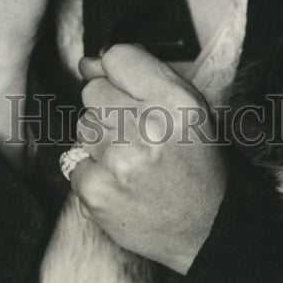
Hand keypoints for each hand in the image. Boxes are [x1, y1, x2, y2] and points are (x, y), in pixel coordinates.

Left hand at [69, 44, 228, 274]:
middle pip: (93, 90)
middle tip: (135, 132)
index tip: (118, 82)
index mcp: (174, 100)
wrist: (207, 226)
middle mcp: (146, 127)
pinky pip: (74, 161)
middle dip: (109, 107)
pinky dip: (93, 171)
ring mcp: (118, 161)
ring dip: (101, 139)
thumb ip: (140, 73)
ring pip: (83, 125)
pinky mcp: (97, 192)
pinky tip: (120, 181)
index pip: (118, 56)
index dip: (115, 69)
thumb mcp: (187, 104)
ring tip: (131, 158)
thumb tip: (89, 62)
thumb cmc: (196, 161)